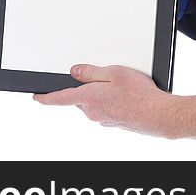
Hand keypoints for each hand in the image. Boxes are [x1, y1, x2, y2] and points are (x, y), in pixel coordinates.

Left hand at [33, 64, 176, 137]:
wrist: (158, 115)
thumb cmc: (139, 95)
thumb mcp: (114, 73)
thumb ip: (92, 72)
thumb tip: (76, 72)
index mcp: (88, 98)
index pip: (59, 98)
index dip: (46, 97)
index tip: (37, 97)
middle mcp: (92, 112)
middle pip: (80, 98)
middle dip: (87, 88)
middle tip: (104, 77)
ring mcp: (103, 119)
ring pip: (94, 104)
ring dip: (102, 94)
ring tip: (123, 86)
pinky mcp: (114, 123)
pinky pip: (106, 109)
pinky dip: (112, 102)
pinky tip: (128, 96)